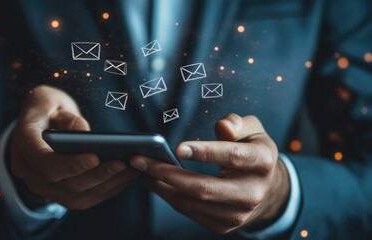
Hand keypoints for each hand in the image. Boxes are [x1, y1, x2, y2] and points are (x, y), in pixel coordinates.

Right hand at [11, 85, 137, 209]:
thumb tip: (88, 138)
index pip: (45, 162)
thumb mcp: (54, 101)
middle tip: (122, 163)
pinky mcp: (58, 194)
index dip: (71, 164)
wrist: (38, 121)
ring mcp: (42, 186)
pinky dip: (106, 190)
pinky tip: (125, 178)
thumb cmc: (48, 107)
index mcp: (23, 145)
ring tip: (131, 170)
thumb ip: (69, 119)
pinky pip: (84, 198)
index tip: (95, 157)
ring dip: (107, 185)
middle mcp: (29, 172)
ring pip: (78, 195)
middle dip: (97, 175)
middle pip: (66, 183)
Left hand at [130, 114, 289, 233]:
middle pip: (204, 188)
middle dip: (167, 173)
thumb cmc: (252, 151)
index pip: (232, 156)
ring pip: (192, 202)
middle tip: (140, 160)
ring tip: (141, 170)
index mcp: (262, 162)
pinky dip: (168, 197)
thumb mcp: (253, 129)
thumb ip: (237, 123)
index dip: (205, 152)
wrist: (267, 188)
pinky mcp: (223, 225)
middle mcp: (252, 193)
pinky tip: (156, 182)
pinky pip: (189, 211)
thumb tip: (223, 127)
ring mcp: (237, 214)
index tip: (177, 148)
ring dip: (161, 186)